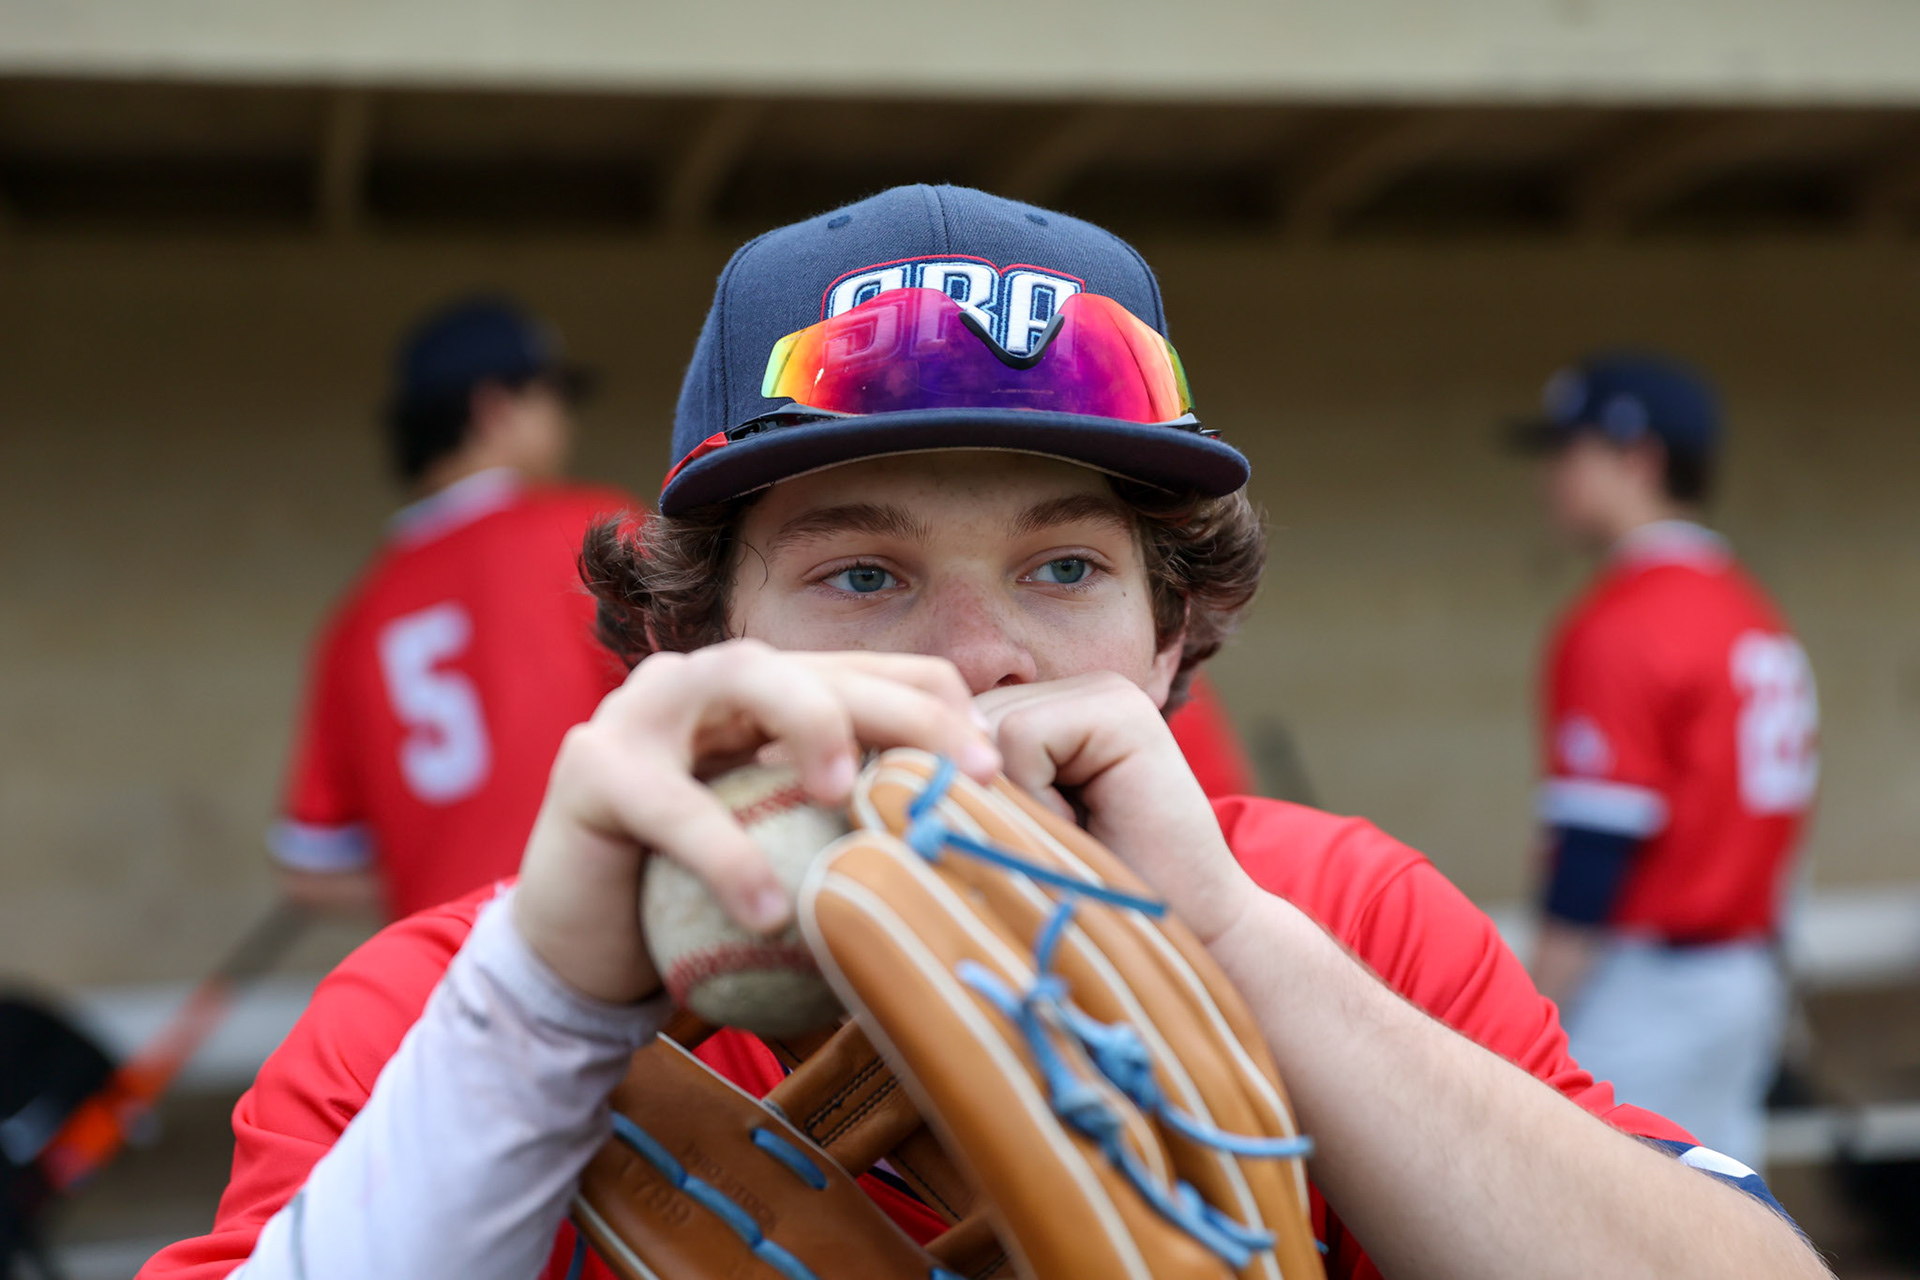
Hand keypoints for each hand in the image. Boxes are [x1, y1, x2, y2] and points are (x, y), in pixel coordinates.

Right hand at [512, 640, 1000, 1003]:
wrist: (579, 954)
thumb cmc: (698, 908)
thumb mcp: (789, 863)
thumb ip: (855, 843)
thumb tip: (970, 870)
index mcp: (765, 695)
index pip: (868, 672)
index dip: (938, 707)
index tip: (994, 773)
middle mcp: (707, 681)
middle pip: (819, 668)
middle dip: (903, 708)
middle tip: (967, 773)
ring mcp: (643, 710)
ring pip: (743, 678)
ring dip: (812, 722)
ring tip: (854, 792)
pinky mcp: (591, 767)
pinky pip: (670, 803)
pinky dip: (725, 854)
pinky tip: (771, 909)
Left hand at [974, 674, 1257, 943]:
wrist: (1193, 940)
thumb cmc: (1089, 904)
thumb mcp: (1010, 835)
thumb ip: (964, 787)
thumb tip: (884, 759)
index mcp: (1044, 714)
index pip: (949, 728)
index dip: (956, 793)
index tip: (1017, 842)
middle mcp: (1072, 691)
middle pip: (962, 723)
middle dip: (984, 797)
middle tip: (1051, 844)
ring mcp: (1102, 692)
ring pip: (986, 729)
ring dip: (1011, 802)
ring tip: (1069, 838)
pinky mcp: (1120, 709)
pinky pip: (1020, 737)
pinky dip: (1037, 798)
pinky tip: (1083, 829)